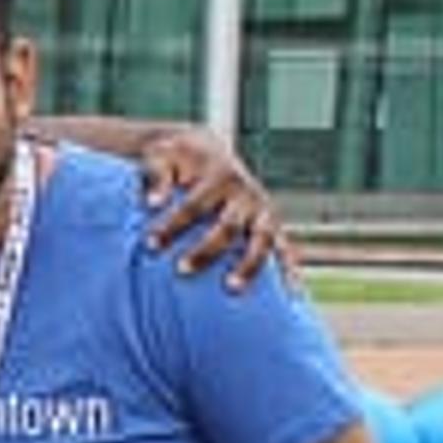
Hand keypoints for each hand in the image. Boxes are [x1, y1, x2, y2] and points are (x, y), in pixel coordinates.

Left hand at [129, 129, 292, 286]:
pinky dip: (289, 268)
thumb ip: (158, 176)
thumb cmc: (177, 158)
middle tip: (181, 270)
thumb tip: (153, 202)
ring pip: (263, 240)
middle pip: (229, 226)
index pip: (195, 204)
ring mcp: (263, 210)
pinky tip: (292, 293)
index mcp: (219, 176)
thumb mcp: (163, 155)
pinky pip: (285, 248)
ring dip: (249, 265)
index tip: (150, 244)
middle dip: (206, 250)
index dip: (173, 224)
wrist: (205, 150)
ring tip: (232, 289)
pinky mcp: (272, 224)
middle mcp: (246, 194)